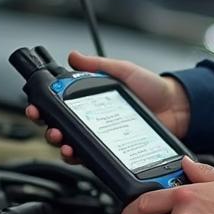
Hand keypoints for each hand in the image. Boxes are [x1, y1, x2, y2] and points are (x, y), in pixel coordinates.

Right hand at [24, 50, 190, 162]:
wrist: (177, 107)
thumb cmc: (153, 88)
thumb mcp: (123, 70)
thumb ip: (98, 65)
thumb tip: (74, 56)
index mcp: (91, 100)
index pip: (59, 105)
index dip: (44, 107)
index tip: (36, 106)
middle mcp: (93, 120)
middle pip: (60, 128)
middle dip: (49, 129)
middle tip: (50, 128)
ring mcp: (102, 137)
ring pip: (72, 145)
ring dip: (62, 146)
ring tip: (63, 142)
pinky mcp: (112, 152)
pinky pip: (92, 158)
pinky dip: (81, 157)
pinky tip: (79, 153)